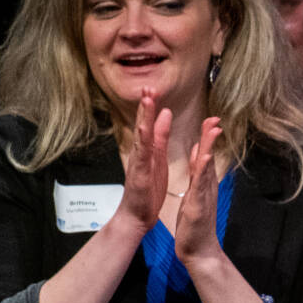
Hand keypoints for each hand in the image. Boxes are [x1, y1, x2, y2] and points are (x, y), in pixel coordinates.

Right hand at [117, 91, 170, 238]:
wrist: (136, 216)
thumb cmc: (147, 189)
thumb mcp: (158, 157)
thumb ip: (161, 136)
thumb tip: (165, 113)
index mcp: (147, 150)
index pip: (148, 123)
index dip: (150, 106)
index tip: (153, 87)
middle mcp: (140, 154)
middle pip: (142, 125)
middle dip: (145, 106)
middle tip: (148, 86)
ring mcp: (138, 164)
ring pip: (141, 137)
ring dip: (144, 118)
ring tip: (146, 100)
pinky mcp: (140, 176)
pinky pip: (143, 158)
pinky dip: (144, 143)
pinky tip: (145, 130)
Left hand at [172, 118, 225, 268]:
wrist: (199, 251)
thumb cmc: (196, 224)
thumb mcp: (196, 194)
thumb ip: (198, 173)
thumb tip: (201, 153)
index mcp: (203, 184)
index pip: (205, 156)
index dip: (207, 137)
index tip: (210, 120)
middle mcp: (207, 187)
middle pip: (208, 157)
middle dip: (211, 137)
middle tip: (215, 118)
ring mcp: (204, 196)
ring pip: (206, 168)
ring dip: (210, 149)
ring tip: (213, 131)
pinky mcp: (198, 206)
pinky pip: (200, 186)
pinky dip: (203, 172)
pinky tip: (205, 159)